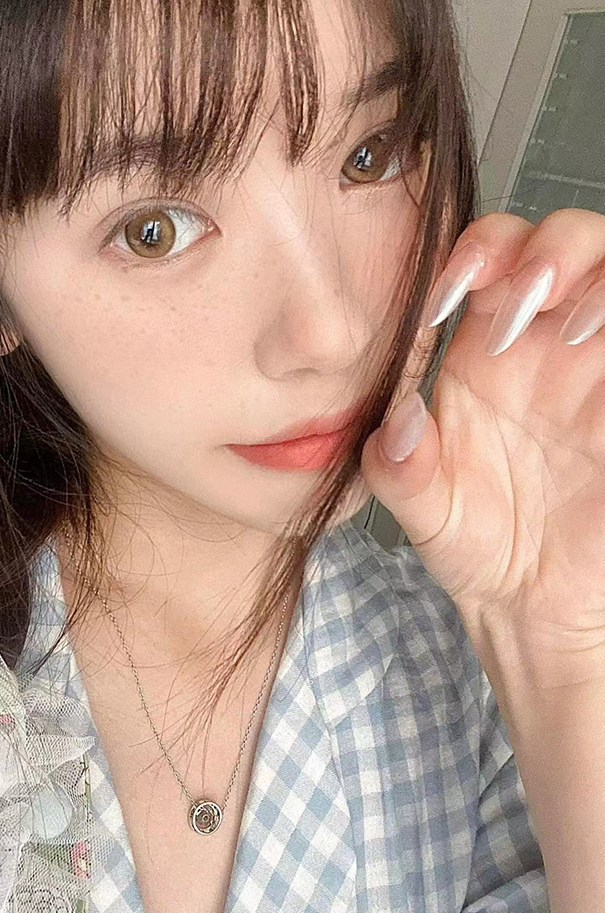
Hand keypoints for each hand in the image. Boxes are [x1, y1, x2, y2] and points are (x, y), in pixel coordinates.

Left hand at [360, 210, 604, 687]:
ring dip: (593, 270)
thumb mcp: (424, 512)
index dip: (469, 256)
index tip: (444, 297)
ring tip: (563, 320)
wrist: (536, 602)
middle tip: (518, 298)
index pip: (484, 261)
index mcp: (481, 351)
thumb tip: (393, 421)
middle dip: (544, 248)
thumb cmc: (477, 546)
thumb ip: (399, 469)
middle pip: (561, 244)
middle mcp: (544, 344)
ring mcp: (597, 366)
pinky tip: (595, 341)